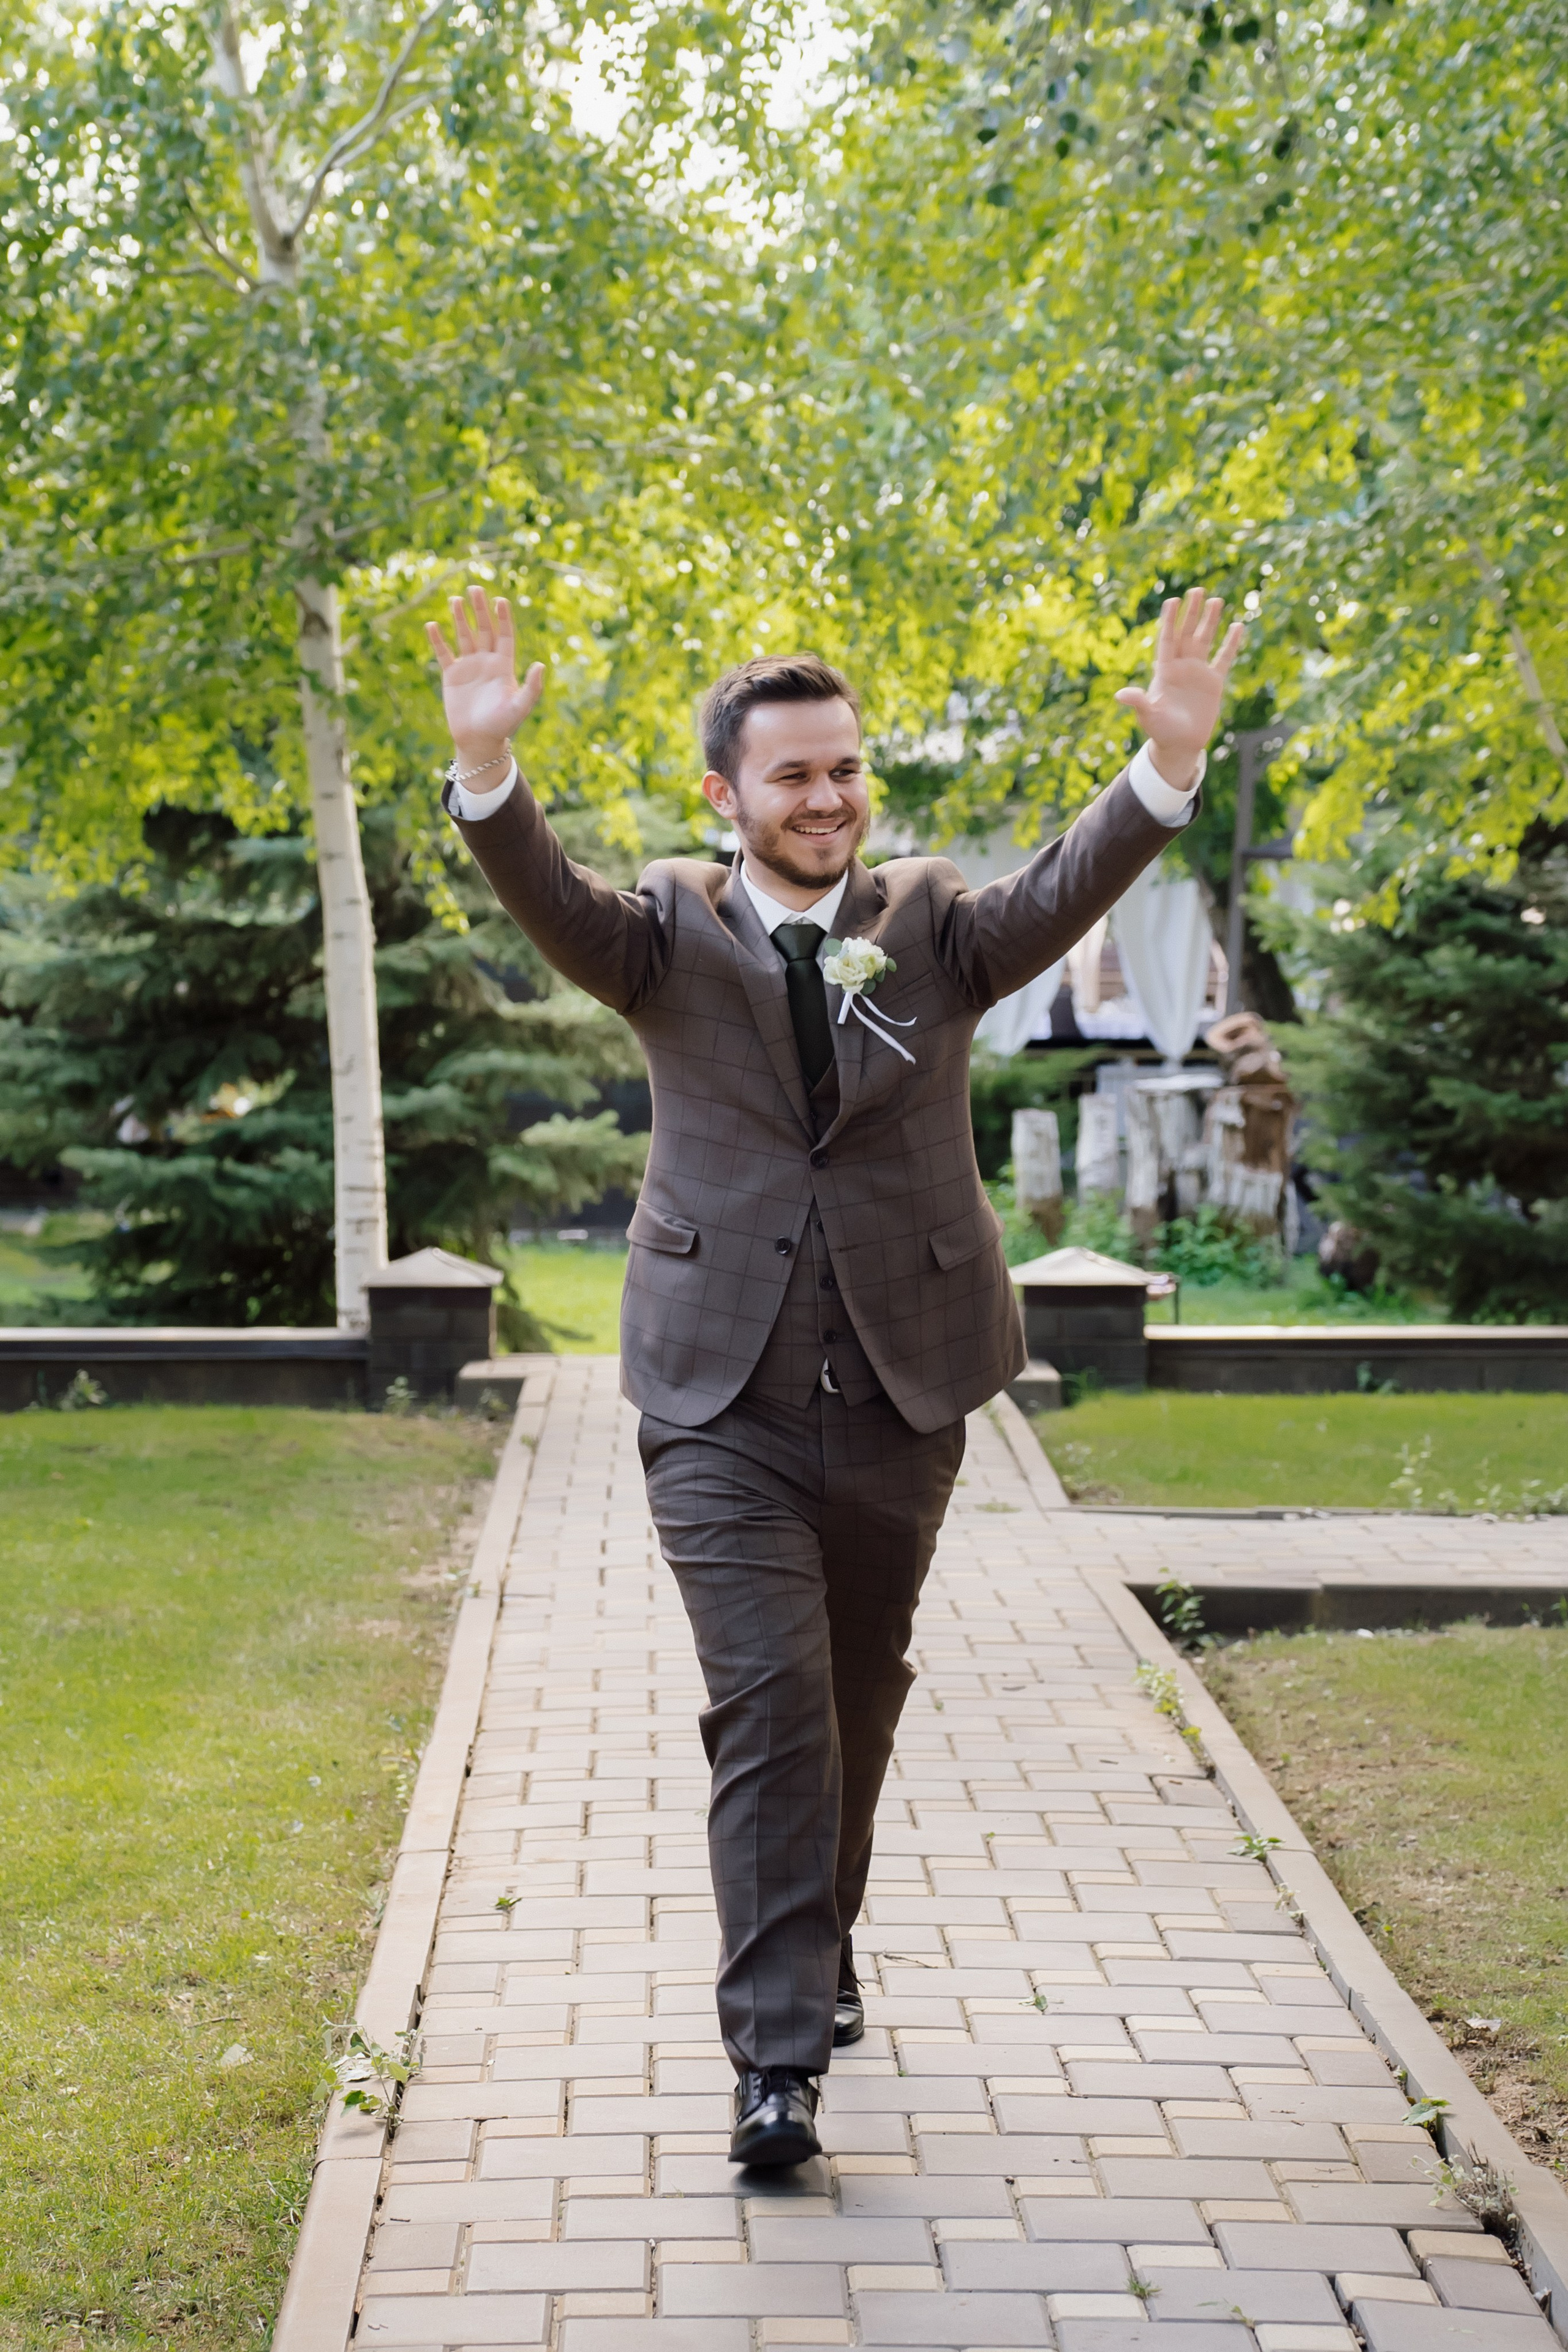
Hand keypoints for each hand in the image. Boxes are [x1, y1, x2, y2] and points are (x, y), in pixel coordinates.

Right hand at [426, 587, 543, 766]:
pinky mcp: (451, 675)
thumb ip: (532, 687)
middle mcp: (486, 661)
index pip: (505, 635)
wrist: (479, 741)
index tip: (500, 600)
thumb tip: (541, 665)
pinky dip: (438, 640)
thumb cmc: (502, 726)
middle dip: (480, 609)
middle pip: (484, 629)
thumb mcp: (520, 707)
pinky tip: (432, 625)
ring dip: (459, 618)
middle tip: (474, 588)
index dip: (503, 618)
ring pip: (464, 636)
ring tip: (455, 599)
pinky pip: (444, 653)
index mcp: (504, 666)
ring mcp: (468, 666)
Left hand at [1115, 587, 1244, 789]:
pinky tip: (1238, 626)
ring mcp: (1198, 672)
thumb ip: (1138, 702)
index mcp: (1164, 671)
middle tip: (1198, 590)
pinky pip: (1224, 658)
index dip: (1170, 621)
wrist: (1180, 744)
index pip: (1168, 640)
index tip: (1173, 600)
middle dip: (1191, 613)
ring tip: (1216, 600)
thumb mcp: (1148, 716)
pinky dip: (1231, 644)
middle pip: (1187, 634)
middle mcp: (1181, 667)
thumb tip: (1120, 694)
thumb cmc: (1161, 731)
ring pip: (1205, 640)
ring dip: (1210, 621)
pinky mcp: (1214, 682)